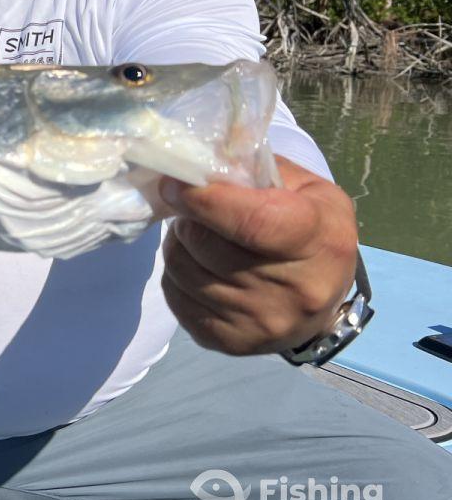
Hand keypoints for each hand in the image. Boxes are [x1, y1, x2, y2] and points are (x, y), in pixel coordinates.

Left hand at [158, 156, 358, 355]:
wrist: (324, 302)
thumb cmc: (313, 231)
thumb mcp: (308, 190)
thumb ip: (259, 167)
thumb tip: (203, 156)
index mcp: (319, 241)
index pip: (252, 222)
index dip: (205, 200)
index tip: (176, 184)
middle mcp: (295, 290)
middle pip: (206, 245)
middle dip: (189, 219)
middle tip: (194, 210)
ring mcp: (262, 323)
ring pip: (183, 270)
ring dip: (179, 246)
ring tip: (197, 238)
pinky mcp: (231, 343)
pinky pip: (176, 298)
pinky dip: (177, 276)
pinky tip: (199, 267)